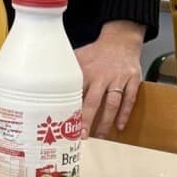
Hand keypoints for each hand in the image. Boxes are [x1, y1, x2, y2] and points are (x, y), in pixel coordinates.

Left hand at [75, 20, 144, 136]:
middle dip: (87, 120)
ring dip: (106, 121)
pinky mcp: (133, 79)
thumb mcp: (79, 56)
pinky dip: (125, 113)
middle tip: (81, 136)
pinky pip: (129, 99)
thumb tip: (44, 80)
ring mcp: (118, 78)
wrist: (121, 40)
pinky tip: (120, 126)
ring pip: (112, 103)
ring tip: (100, 136)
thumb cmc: (96, 53)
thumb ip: (65, 70)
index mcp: (86, 71)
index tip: (64, 124)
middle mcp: (102, 75)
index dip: (70, 108)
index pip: (75, 93)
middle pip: (93, 101)